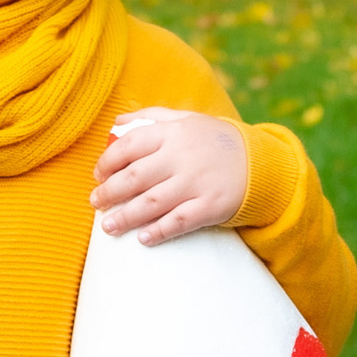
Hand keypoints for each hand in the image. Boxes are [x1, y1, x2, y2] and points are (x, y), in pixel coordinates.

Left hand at [91, 107, 248, 245]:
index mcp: (173, 133)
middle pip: (135, 176)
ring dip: (126, 216)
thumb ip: (151, 118)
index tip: (98, 175)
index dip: (107, 161)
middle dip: (110, 192)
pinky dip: (159, 231)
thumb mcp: (187, 119)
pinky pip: (180, 221)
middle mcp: (182, 156)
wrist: (260, 163)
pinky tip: (143, 238)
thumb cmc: (214, 141)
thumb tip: (115, 124)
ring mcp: (197, 182)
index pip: (129, 145)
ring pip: (152, 202)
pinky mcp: (211, 205)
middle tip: (96, 203)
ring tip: (108, 227)